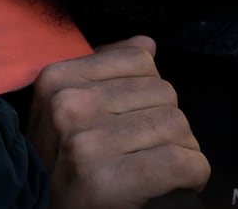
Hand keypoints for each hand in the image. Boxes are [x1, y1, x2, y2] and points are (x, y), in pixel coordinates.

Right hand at [29, 37, 209, 208]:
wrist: (44, 208)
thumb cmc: (63, 161)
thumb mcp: (67, 109)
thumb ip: (104, 71)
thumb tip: (147, 44)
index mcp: (56, 79)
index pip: (138, 60)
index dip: (150, 91)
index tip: (137, 117)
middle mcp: (68, 106)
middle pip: (163, 92)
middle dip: (168, 122)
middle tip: (151, 148)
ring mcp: (87, 143)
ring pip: (177, 125)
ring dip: (183, 149)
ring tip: (162, 166)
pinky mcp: (110, 180)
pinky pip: (181, 161)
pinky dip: (193, 174)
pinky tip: (180, 182)